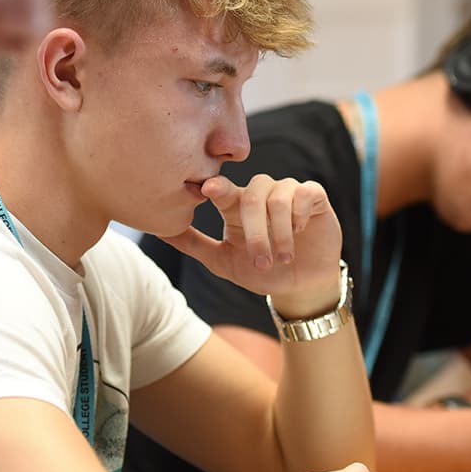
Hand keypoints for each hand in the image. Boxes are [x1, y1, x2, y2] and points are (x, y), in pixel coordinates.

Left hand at [160, 174, 342, 316]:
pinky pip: (303, 194)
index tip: (208, 190)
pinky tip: (300, 233)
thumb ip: (192, 244)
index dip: (216, 187)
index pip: (223, 190)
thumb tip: (158, 230)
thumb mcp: (222, 262)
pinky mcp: (312, 195)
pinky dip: (298, 217)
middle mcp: (260, 193)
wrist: (301, 285)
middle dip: (255, 233)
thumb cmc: (261, 271)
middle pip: (250, 197)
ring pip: (277, 198)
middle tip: (261, 262)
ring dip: (278, 233)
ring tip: (282, 258)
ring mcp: (287, 192)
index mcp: (235, 205)